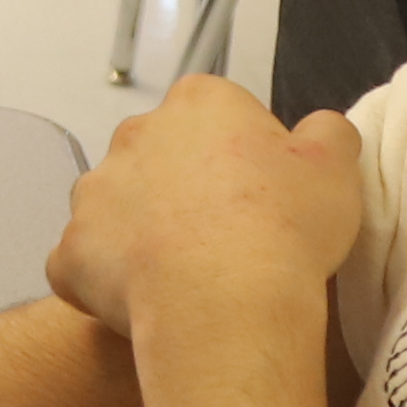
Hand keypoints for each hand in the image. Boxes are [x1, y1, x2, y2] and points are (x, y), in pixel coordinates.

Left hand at [44, 78, 364, 372]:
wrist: (226, 302)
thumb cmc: (285, 225)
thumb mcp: (335, 165)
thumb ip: (326, 132)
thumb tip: (315, 129)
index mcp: (198, 103)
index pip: (220, 117)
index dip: (246, 158)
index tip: (267, 199)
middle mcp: (134, 134)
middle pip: (163, 157)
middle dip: (187, 188)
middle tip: (227, 237)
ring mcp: (93, 193)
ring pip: (119, 207)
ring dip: (143, 230)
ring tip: (186, 274)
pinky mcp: (70, 252)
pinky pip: (86, 263)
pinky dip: (108, 280)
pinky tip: (145, 303)